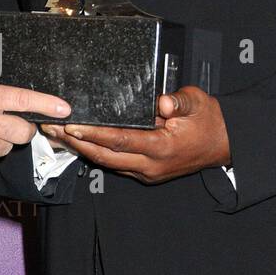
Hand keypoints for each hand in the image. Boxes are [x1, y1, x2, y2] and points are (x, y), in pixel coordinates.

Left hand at [41, 86, 229, 183]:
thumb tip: (161, 102)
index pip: (121, 140)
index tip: (72, 125)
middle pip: (105, 156)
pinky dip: (95, 153)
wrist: (223, 145)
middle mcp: (150, 165)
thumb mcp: (198, 103)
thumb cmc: (209, 121)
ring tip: (57, 134)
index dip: (94, 133)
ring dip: (81, 149)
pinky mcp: (144, 173)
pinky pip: (115, 164)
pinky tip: (79, 142)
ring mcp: (146, 172)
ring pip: (106, 163)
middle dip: (76, 143)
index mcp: (162, 148)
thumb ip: (178, 101)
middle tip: (51, 128)